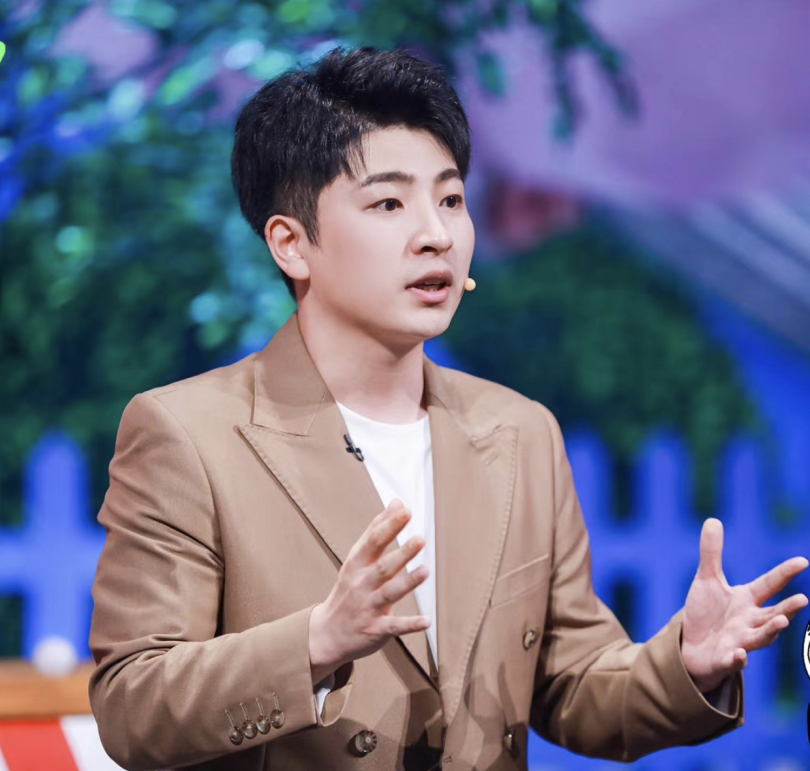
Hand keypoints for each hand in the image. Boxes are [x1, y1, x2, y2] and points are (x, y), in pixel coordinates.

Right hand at [308, 499, 429, 683]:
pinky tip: (427, 621)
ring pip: (389, 594)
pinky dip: (410, 624)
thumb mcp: (356, 559)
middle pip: (383, 567)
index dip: (390, 526)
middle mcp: (361, 585)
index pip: (373, 542)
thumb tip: (397, 503)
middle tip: (421, 539)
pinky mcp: (375, 630)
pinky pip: (394, 626)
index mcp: (356, 565)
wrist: (326, 634)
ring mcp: (367, 608)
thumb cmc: (348, 590)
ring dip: (407, 583)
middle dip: (401, 553)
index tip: (405, 511)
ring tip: (426, 571)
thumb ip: (377, 531)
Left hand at [682, 517, 807, 692]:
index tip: (803, 561)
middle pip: (772, 615)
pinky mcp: (725, 659)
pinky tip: (739, 654)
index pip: (769, 584)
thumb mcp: (707, 580)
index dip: (784, 573)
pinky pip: (733, 661)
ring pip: (760, 638)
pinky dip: (737, 658)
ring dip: (770, 631)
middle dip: (787, 608)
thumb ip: (712, 553)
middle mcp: (749, 621)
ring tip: (781, 621)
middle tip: (802, 599)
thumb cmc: (706, 613)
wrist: (691, 647)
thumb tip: (712, 520)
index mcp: (746, 600)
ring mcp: (740, 642)